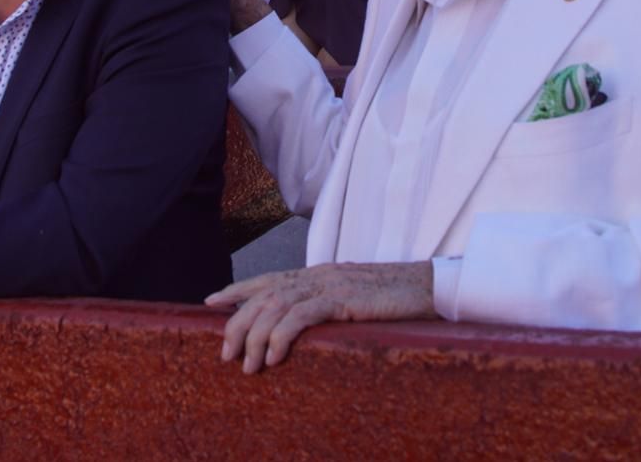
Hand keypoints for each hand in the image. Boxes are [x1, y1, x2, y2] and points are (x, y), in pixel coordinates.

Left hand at [205, 262, 437, 373]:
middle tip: (226, 354)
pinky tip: (272, 356)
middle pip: (263, 294)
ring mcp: (329, 284)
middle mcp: (317, 274)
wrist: (429, 287)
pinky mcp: (342, 297)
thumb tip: (310, 328)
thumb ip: (330, 307)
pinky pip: (301, 314)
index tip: (211, 302)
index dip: (237, 289)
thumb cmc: (396, 299)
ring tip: (247, 366)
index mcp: (318, 274)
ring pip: (275, 305)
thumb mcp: (355, 301)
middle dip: (237, 323)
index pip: (268, 278)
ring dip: (254, 337)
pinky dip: (280, 335)